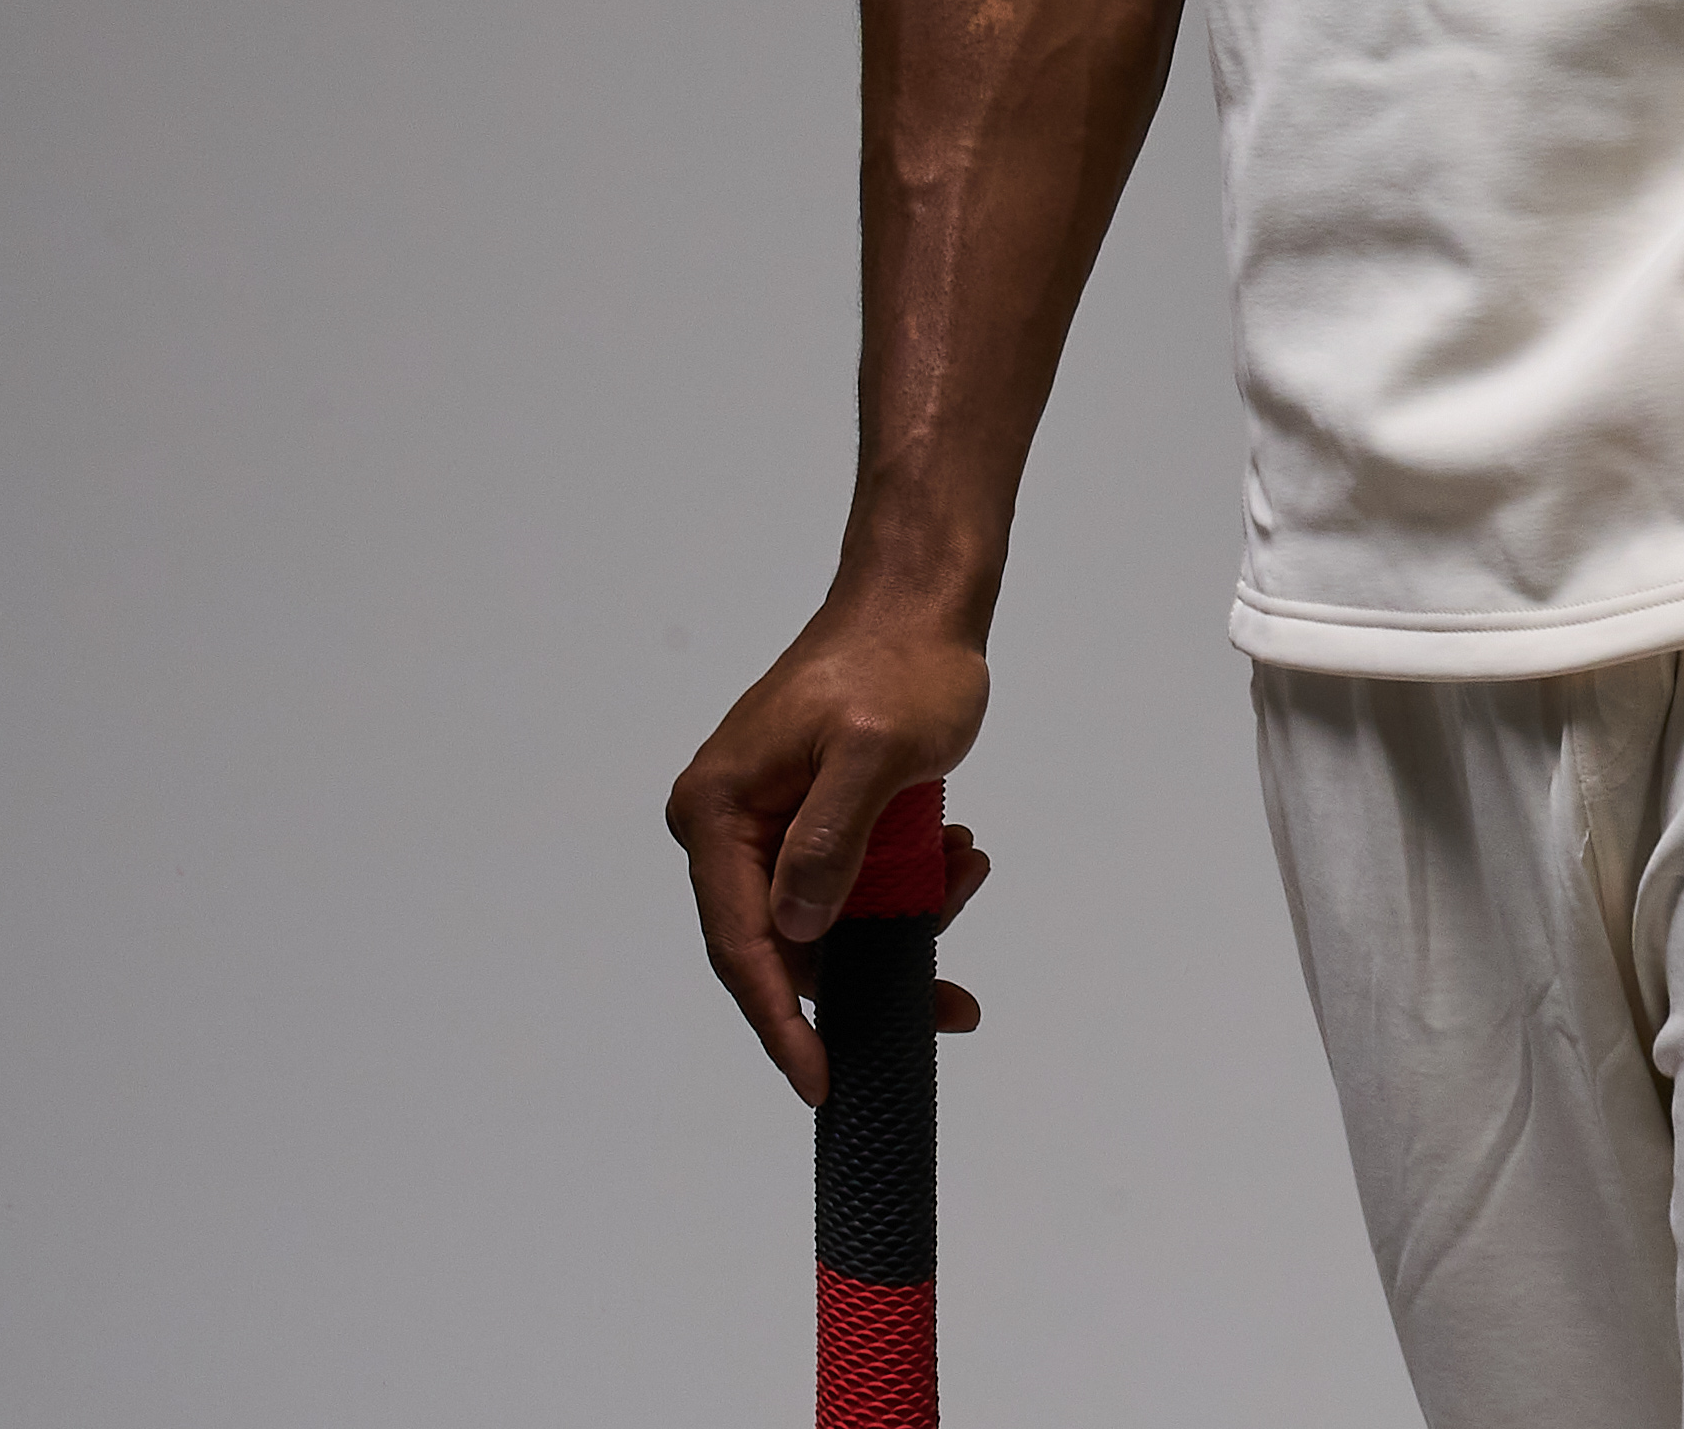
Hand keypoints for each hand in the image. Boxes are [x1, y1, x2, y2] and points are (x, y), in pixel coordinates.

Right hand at [666, 600, 994, 1104]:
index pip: (741, 942)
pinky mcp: (808, 813)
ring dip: (902, 916)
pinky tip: (955, 854)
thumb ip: (833, 840)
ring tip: (965, 869)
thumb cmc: (901, 662)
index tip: (823, 1081)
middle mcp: (728, 822)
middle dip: (871, 967)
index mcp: (719, 809)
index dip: (781, 1020)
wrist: (922, 601)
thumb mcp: (875, 751)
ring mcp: (767, 819)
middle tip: (949, 993)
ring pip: (828, 916)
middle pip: (788, 941)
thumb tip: (800, 926)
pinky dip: (903, 883)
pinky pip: (848, 880)